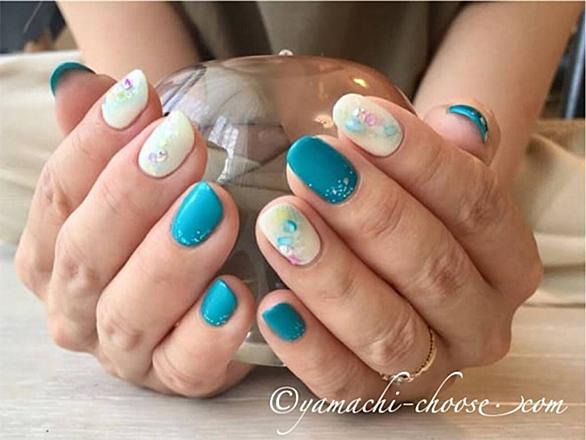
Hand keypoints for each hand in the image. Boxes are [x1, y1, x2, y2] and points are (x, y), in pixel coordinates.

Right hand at [15, 66, 254, 396]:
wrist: (202, 288)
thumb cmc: (164, 220)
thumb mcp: (136, 174)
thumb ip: (104, 134)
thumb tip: (78, 83)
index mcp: (53, 251)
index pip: (59, 194)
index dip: (93, 144)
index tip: (140, 97)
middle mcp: (76, 305)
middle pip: (87, 253)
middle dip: (132, 196)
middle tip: (184, 146)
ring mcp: (124, 348)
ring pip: (129, 311)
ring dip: (171, 259)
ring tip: (215, 209)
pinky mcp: (176, 377)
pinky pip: (186, 365)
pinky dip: (209, 332)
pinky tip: (238, 293)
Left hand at [255, 94, 542, 400]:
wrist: (399, 271)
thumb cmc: (415, 214)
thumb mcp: (440, 178)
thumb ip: (454, 150)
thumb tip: (459, 121)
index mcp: (509, 264)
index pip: (477, 206)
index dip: (419, 158)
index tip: (355, 115)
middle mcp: (480, 323)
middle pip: (432, 267)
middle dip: (367, 213)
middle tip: (308, 165)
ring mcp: (430, 367)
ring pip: (388, 329)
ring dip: (331, 275)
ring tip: (278, 223)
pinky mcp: (377, 395)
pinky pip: (344, 383)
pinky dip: (308, 346)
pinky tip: (271, 303)